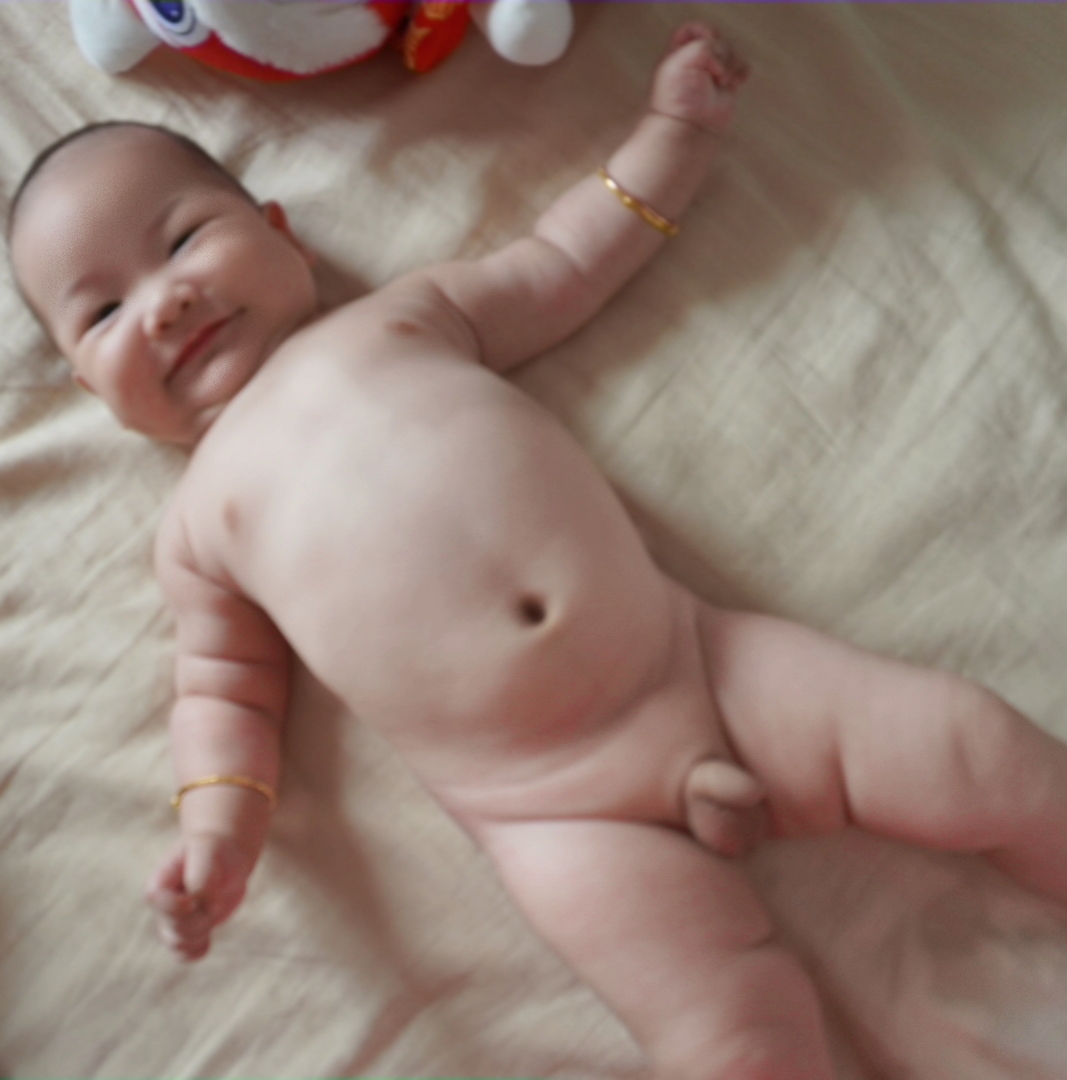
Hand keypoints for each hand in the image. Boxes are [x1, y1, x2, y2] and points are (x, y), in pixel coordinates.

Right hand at [145, 831, 254, 959]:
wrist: (226, 853)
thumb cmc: (214, 850)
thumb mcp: (209, 855)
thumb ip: (202, 882)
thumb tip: (206, 910)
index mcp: (160, 881)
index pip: (155, 899)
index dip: (176, 906)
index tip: (194, 900)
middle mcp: (162, 905)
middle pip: (174, 928)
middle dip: (200, 918)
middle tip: (216, 900)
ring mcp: (173, 920)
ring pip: (179, 944)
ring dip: (202, 932)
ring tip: (214, 911)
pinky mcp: (188, 930)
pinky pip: (185, 954)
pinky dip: (197, 950)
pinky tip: (208, 938)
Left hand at [649, 24, 748, 133]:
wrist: (690, 127)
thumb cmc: (679, 100)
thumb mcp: (682, 60)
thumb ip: (703, 45)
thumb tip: (720, 58)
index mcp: (679, 53)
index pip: (693, 30)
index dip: (703, 32)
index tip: (706, 45)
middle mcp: (696, 61)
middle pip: (718, 39)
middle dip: (721, 51)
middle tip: (715, 69)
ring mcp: (712, 72)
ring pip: (732, 51)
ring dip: (731, 63)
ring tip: (722, 80)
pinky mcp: (726, 83)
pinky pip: (742, 66)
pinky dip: (740, 73)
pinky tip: (731, 84)